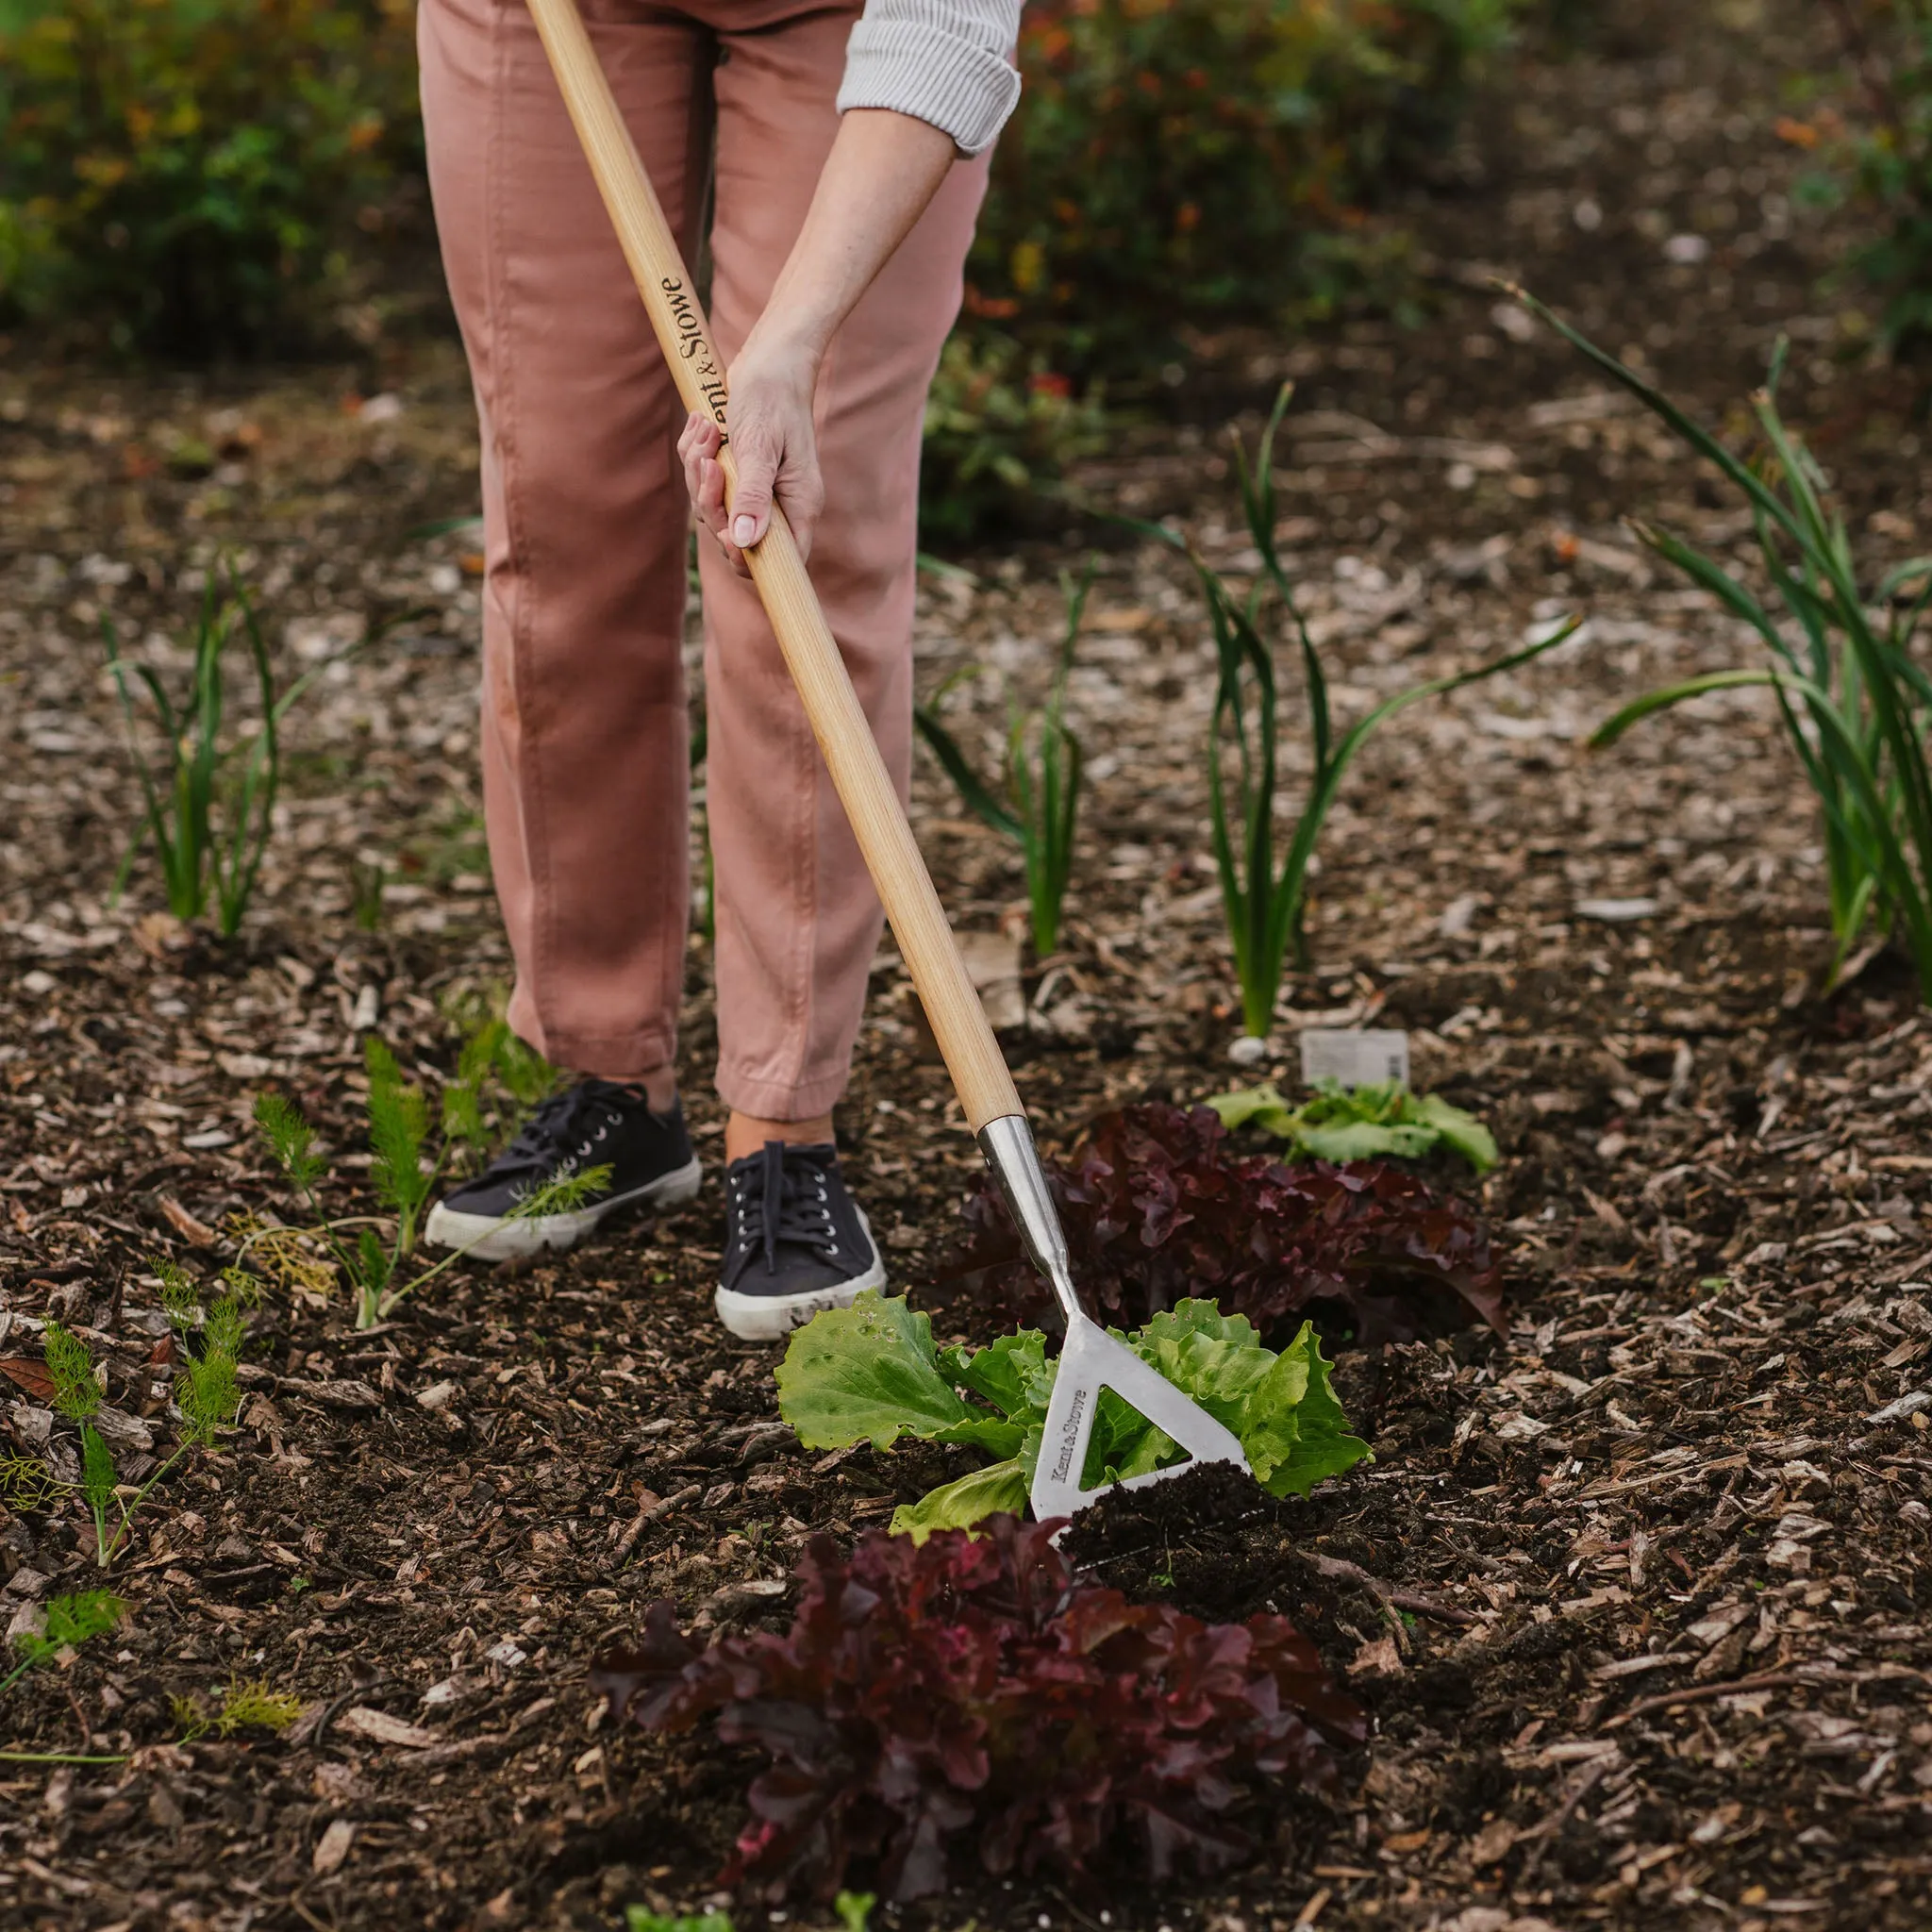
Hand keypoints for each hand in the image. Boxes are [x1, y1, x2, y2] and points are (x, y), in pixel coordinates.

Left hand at [678, 336, 824, 576]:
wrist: (770, 359)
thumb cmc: (770, 397)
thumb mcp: (758, 446)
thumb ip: (752, 495)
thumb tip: (745, 542)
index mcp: (799, 504)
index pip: (781, 561)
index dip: (747, 557)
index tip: (723, 532)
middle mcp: (782, 504)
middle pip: (737, 537)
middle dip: (711, 503)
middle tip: (709, 462)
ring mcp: (761, 491)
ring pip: (716, 510)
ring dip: (699, 473)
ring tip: (706, 432)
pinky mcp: (741, 476)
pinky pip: (708, 485)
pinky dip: (697, 458)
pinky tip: (703, 427)